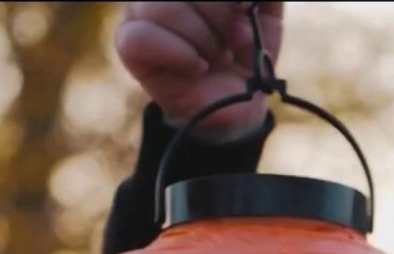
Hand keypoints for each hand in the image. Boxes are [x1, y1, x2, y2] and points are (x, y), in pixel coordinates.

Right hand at [115, 2, 284, 141]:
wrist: (236, 103)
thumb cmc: (245, 54)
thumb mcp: (265, 19)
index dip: (222, 2)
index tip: (243, 11)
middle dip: (218, 15)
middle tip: (233, 41)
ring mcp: (139, 12)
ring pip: (163, 7)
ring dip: (201, 38)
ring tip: (215, 57)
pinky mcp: (128, 44)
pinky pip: (141, 37)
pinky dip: (177, 53)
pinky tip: (196, 67)